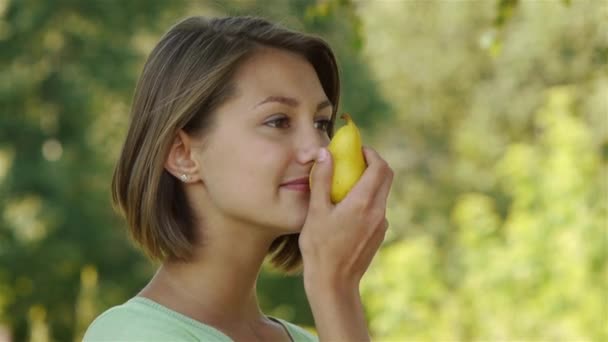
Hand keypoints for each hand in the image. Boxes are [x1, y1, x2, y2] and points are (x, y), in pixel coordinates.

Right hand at [299, 146, 393, 287]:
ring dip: (369, 182)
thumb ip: (321, 180)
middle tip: (354, 162)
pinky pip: (377, 208)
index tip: (357, 150)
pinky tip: (347, 209)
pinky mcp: (379, 233)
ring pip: (382, 193)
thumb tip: (325, 153)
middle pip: (387, 177)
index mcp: (362, 203)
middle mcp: (377, 211)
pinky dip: (367, 199)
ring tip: (345, 186)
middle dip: (373, 164)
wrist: (334, 283)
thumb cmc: (320, 248)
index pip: (379, 167)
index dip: (370, 153)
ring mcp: (381, 224)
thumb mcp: (315, 211)